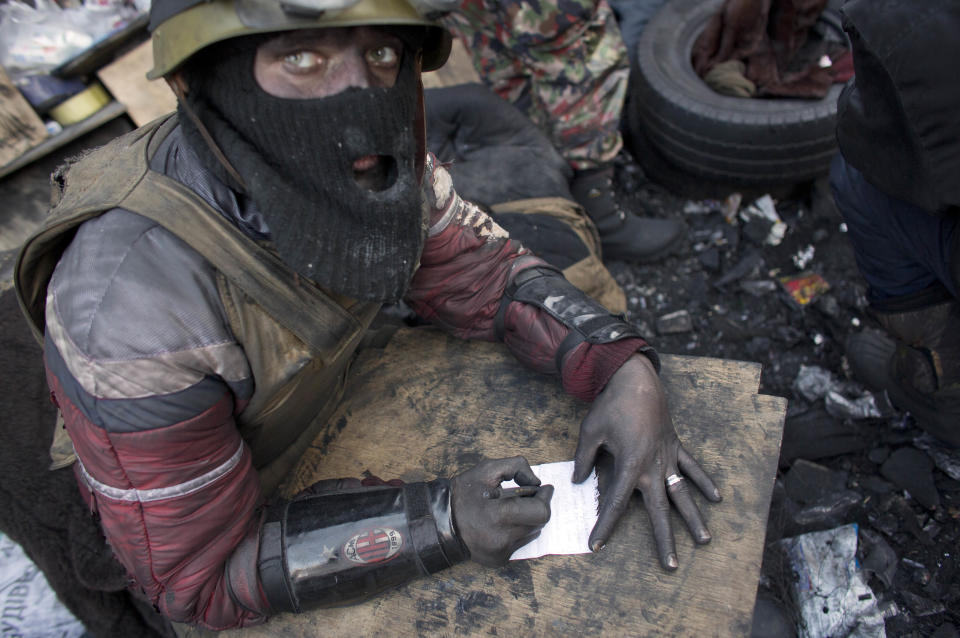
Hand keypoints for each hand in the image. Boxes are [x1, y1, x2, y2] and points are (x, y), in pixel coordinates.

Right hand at [451, 457, 553, 566]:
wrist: (438, 522)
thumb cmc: (462, 494)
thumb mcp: (486, 470)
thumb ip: (516, 467)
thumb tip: (537, 482)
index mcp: (498, 516)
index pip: (540, 512)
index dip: (545, 498)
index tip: (546, 489)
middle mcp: (501, 539)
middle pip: (538, 523)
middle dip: (537, 506)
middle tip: (529, 495)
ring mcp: (501, 552)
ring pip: (531, 533)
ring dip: (527, 519)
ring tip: (510, 509)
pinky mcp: (499, 560)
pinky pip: (519, 543)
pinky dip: (516, 531)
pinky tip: (500, 523)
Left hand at [573, 354, 720, 569]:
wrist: (636, 380)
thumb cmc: (611, 405)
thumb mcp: (590, 431)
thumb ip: (585, 459)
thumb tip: (578, 480)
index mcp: (630, 465)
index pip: (616, 504)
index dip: (605, 526)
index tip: (596, 545)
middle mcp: (653, 466)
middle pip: (659, 510)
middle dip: (664, 539)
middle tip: (670, 566)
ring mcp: (668, 457)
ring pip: (682, 494)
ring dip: (693, 518)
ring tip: (704, 540)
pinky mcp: (675, 446)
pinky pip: (692, 468)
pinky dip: (704, 482)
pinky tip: (716, 498)